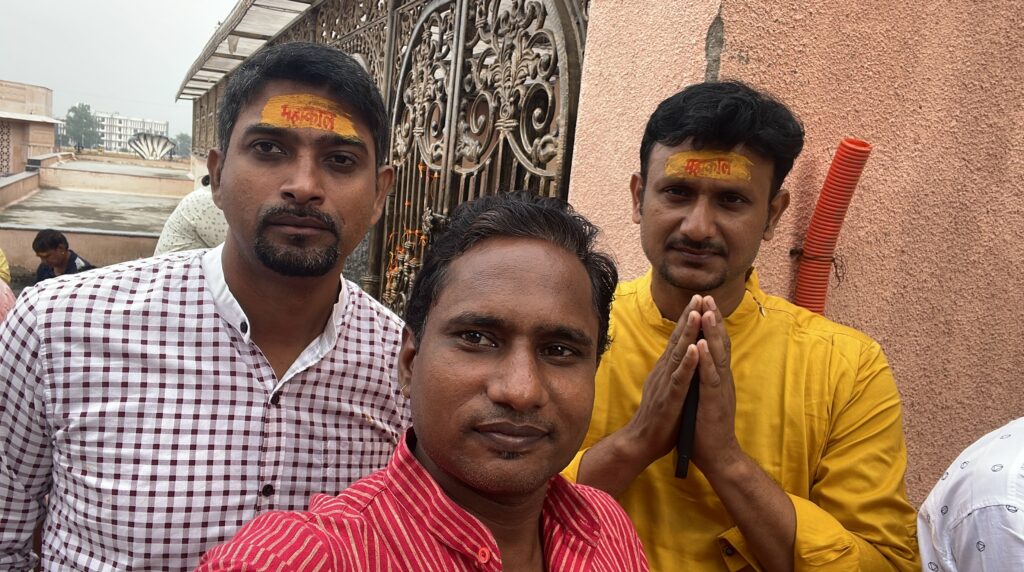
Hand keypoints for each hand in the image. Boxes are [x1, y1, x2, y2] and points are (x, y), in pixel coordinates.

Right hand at [621, 294, 704, 466]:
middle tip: (699, 295)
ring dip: (688, 333)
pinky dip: (688, 363)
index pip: (678, 339)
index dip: (688, 319)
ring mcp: (666, 383)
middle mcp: (664, 371)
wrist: (640, 442)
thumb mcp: (666, 388)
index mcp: (666, 369)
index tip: (698, 300)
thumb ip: (672, 372)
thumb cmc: (657, 417)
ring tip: (697, 313)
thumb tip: (680, 357)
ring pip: (679, 353)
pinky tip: (694, 349)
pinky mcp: (670, 398)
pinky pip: (680, 378)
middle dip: (689, 317)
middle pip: (678, 339)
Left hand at [690, 296, 742, 476]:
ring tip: (707, 312)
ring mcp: (720, 389)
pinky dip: (706, 360)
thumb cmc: (707, 426)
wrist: (718, 455)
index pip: (715, 345)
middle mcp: (721, 378)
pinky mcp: (714, 401)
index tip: (704, 302)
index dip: (711, 324)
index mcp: (716, 377)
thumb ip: (702, 379)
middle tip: (708, 297)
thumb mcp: (703, 396)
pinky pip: (710, 377)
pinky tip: (702, 345)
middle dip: (713, 320)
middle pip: (719, 343)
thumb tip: (696, 362)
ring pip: (717, 355)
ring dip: (712, 333)